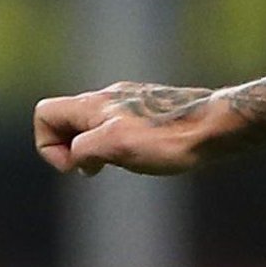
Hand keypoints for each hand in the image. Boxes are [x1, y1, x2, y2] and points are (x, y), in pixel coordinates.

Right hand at [33, 82, 223, 175]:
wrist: (220, 126)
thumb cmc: (170, 137)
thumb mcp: (114, 145)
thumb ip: (83, 149)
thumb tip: (80, 158)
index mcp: (95, 104)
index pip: (46, 113)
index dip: (48, 144)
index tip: (77, 164)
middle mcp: (111, 98)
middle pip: (69, 119)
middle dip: (73, 148)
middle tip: (96, 169)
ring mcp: (136, 102)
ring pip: (98, 125)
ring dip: (99, 148)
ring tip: (122, 164)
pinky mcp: (158, 110)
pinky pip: (125, 126)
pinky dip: (125, 144)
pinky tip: (148, 157)